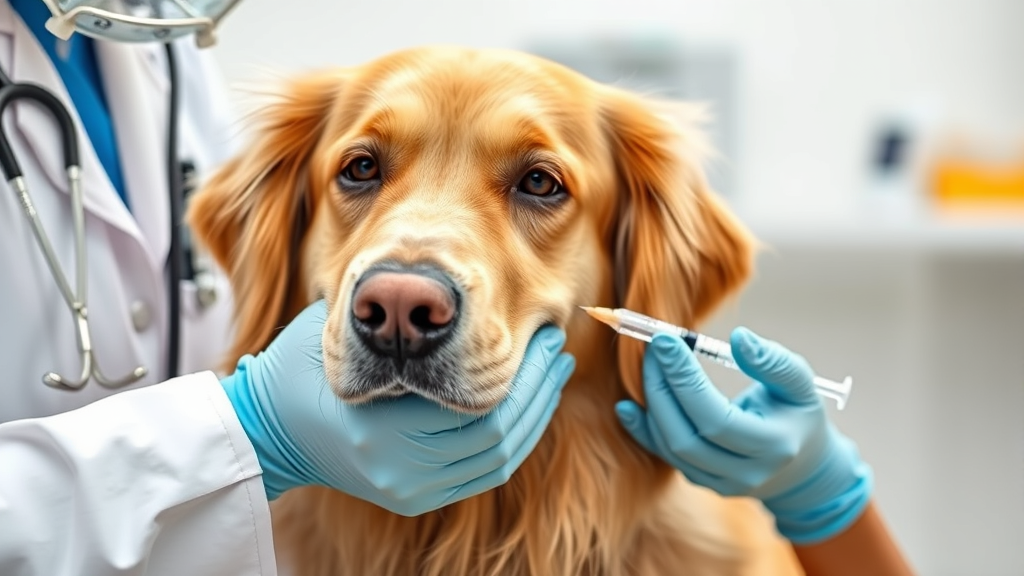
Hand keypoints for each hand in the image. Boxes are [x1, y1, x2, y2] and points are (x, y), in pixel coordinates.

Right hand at [220, 300, 574, 515]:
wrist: (269, 433)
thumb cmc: (300, 370)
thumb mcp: (340, 334)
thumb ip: (395, 320)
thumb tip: (470, 300)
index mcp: (383, 432)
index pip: (482, 408)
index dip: (524, 371)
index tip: (541, 330)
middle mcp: (401, 472)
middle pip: (500, 436)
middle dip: (539, 389)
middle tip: (557, 346)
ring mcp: (410, 492)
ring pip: (499, 458)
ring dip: (534, 414)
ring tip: (553, 372)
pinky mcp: (415, 499)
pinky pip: (482, 473)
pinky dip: (513, 439)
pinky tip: (528, 406)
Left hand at [615, 329, 872, 543]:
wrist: (801, 468)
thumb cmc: (797, 415)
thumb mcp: (801, 385)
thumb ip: (773, 361)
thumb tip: (738, 337)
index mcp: (774, 446)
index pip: (717, 418)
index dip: (685, 380)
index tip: (666, 341)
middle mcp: (746, 473)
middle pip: (686, 436)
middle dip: (662, 387)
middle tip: (654, 346)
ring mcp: (721, 483)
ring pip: (671, 448)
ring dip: (652, 403)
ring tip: (650, 364)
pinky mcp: (702, 482)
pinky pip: (665, 457)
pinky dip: (643, 430)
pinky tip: (627, 405)